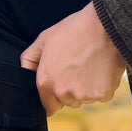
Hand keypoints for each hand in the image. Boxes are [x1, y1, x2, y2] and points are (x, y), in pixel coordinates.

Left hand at [20, 2, 125, 116]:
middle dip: (72, 90)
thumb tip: (25, 74)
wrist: (106, 23)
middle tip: (80, 67)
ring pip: (85, 99)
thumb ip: (29, 59)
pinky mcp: (102, 94)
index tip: (63, 86)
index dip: (55, 98)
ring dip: (88, 88)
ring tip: (92, 65)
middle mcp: (62, 92)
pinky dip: (104, 86)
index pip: (49, 106)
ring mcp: (83, 95)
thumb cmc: (75, 29)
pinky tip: (103, 68)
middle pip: (68, 102)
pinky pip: (102, 96)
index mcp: (46, 82)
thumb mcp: (44, 39)